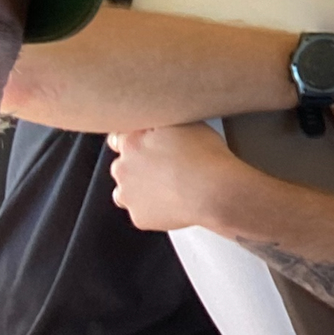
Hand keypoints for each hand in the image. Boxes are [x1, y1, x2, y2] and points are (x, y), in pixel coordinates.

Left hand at [107, 123, 239, 231]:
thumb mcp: (184, 122)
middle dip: (138, 165)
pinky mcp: (140, 218)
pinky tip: (173, 202)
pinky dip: (153, 208)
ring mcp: (129, 196)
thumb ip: (161, 121)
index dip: (135, 139)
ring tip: (168, 186)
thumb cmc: (205, 156)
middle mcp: (123, 169)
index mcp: (132, 143)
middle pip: (122, 165)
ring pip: (126, 191)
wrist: (215, 192)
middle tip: (165, 166)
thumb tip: (154, 116)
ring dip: (140, 188)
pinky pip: (142, 211)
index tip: (147, 143)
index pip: (118, 137)